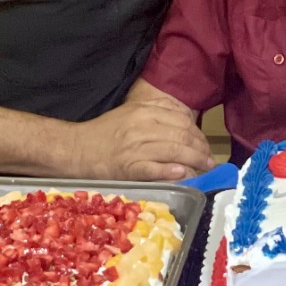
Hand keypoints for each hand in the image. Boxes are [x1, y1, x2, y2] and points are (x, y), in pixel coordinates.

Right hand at [66, 100, 211, 182]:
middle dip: (201, 149)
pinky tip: (183, 174)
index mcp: (143, 111)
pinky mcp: (128, 168)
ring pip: (173, 151)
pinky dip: (171, 171)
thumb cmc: (104, 133)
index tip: (205, 145)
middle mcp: (141, 126)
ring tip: (204, 169)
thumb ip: (156, 113)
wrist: (75, 149)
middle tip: (209, 160)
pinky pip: (155, 169)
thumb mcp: (130, 114)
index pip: (182, 120)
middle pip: (182, 136)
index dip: (198, 134)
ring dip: (194, 161)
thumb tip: (185, 121)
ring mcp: (135, 147)